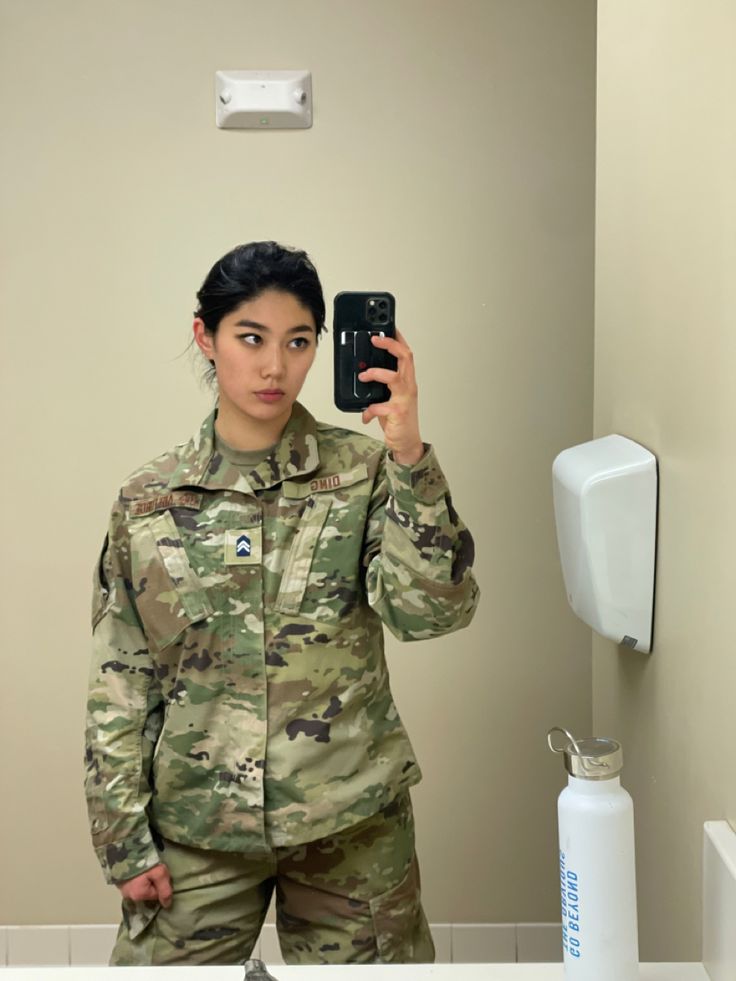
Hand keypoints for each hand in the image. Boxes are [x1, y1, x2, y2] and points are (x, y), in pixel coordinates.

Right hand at [117, 863, 172, 907]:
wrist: (125, 847)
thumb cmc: (144, 861)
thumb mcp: (159, 873)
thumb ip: (165, 890)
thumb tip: (167, 905)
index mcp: (139, 895)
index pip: (156, 894)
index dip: (160, 883)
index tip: (160, 872)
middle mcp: (128, 895)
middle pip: (147, 892)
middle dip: (151, 882)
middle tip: (152, 868)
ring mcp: (122, 888)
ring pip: (139, 887)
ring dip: (143, 879)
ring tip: (145, 866)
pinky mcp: (119, 879)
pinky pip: (131, 882)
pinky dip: (135, 876)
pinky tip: (137, 867)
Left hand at [359, 329, 423, 465]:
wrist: (407, 443)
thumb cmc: (398, 420)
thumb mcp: (389, 398)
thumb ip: (381, 386)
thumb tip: (363, 374)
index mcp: (407, 381)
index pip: (406, 354)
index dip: (398, 339)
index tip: (388, 327)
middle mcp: (409, 387)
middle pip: (405, 357)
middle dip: (389, 345)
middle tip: (374, 339)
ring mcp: (404, 399)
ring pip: (393, 377)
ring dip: (376, 373)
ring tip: (363, 376)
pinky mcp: (397, 413)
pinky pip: (380, 406)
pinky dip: (369, 410)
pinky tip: (365, 416)